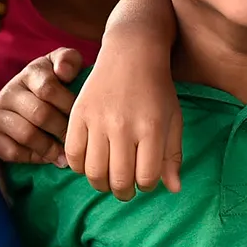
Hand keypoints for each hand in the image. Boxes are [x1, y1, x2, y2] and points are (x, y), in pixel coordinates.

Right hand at [0, 48, 81, 164]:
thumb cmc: (53, 87)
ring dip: (50, 148)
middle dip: (62, 130)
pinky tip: (47, 158)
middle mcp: (10, 91)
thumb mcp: (61, 68)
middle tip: (76, 141)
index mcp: (30, 73)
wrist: (24, 104)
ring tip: (65, 155)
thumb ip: (68, 61)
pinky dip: (33, 158)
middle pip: (39, 114)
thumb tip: (64, 72)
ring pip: (27, 134)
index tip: (81, 116)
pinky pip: (13, 151)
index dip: (68, 105)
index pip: (48, 88)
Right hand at [63, 50, 182, 201]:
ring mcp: (98, 120)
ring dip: (101, 184)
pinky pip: (73, 154)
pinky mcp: (78, 114)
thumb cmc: (157, 89)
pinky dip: (79, 167)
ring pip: (94, 172)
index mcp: (151, 128)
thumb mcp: (174, 119)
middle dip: (124, 192)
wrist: (131, 53)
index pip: (146, 178)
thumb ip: (173, 156)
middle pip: (118, 180)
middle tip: (125, 189)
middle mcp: (123, 126)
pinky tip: (90, 163)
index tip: (145, 181)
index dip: (146, 187)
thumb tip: (173, 189)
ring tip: (108, 179)